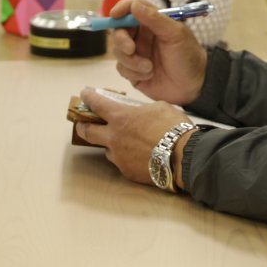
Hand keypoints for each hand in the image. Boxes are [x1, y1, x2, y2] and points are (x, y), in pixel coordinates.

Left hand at [72, 87, 187, 186]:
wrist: (184, 157)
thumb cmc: (173, 128)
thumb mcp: (159, 107)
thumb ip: (143, 109)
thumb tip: (140, 113)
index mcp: (120, 117)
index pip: (96, 104)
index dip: (88, 97)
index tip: (84, 94)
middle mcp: (114, 138)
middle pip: (88, 131)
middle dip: (82, 125)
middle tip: (82, 123)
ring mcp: (119, 157)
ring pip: (107, 149)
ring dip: (110, 144)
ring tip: (121, 142)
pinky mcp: (127, 172)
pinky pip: (121, 162)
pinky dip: (125, 157)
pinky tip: (137, 155)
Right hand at [109, 0, 207, 104]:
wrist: (193, 87)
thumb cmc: (188, 56)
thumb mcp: (176, 34)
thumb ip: (155, 19)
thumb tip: (134, 5)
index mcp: (152, 23)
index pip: (132, 9)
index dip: (121, 9)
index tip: (115, 15)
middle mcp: (141, 36)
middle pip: (118, 31)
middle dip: (121, 40)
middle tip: (131, 49)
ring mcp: (136, 54)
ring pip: (118, 52)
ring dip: (132, 61)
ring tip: (149, 68)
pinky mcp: (133, 71)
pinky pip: (122, 69)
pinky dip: (134, 73)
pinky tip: (148, 76)